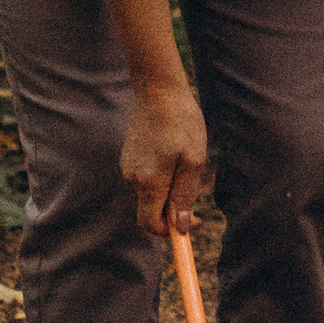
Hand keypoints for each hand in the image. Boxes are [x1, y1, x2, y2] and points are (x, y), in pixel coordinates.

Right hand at [122, 81, 209, 238]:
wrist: (158, 90)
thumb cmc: (181, 123)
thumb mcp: (193, 160)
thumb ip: (184, 196)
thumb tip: (180, 228)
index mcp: (149, 182)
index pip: (151, 224)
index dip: (171, 231)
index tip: (194, 222)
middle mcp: (132, 179)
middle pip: (151, 210)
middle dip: (173, 208)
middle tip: (195, 185)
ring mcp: (128, 167)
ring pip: (150, 193)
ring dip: (168, 189)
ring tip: (185, 160)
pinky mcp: (129, 157)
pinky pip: (146, 178)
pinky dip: (161, 176)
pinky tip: (173, 152)